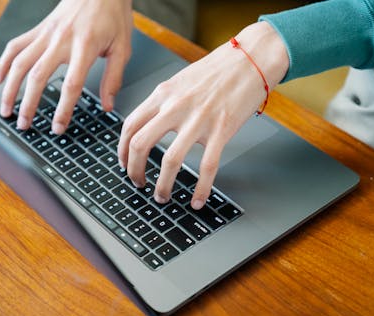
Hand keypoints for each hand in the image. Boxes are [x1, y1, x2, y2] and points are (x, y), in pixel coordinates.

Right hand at [0, 0, 132, 133]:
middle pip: (39, 76)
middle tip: (24, 124)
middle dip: (29, 104)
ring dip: (10, 88)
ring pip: (20, 62)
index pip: (71, 84)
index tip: (58, 127)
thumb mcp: (122, 47)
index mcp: (85, 46)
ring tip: (5, 109)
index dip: (63, 109)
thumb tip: (107, 105)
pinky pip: (15, 46)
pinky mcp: (38, 28)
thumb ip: (114, 78)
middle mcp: (61, 40)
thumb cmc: (112, 15)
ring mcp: (46, 33)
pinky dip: (3, 63)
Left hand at [118, 22, 288, 209]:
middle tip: (137, 183)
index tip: (124, 163)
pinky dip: (200, 189)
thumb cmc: (217, 70)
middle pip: (141, 145)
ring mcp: (198, 119)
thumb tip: (148, 128)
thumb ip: (163, 103)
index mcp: (162, 94)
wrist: (251, 58)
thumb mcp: (180, 81)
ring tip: (161, 197)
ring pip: (170, 161)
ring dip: (162, 186)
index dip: (122, 150)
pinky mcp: (222, 129)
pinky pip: (207, 167)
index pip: (130, 126)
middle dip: (134, 171)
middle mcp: (175, 106)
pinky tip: (197, 200)